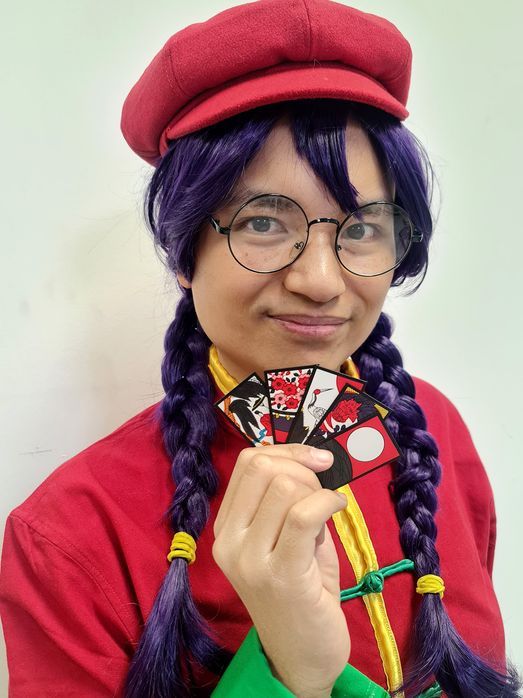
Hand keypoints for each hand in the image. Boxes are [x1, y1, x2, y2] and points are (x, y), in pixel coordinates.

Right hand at [213, 444, 349, 697]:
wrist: (303, 657)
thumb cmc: (300, 594)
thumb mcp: (285, 541)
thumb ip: (289, 503)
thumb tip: (313, 463)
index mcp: (225, 528)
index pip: (247, 463)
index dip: (287, 450)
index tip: (316, 459)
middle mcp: (228, 541)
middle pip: (263, 468)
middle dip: (302, 466)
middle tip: (322, 487)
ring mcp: (249, 559)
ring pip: (284, 487)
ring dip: (317, 488)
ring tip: (328, 508)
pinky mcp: (280, 574)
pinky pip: (303, 515)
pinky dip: (327, 501)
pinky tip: (339, 507)